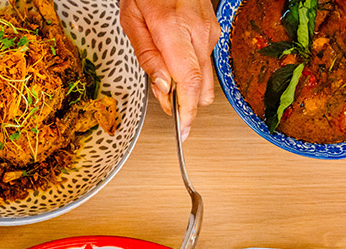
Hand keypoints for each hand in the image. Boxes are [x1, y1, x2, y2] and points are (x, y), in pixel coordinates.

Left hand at [120, 0, 218, 138]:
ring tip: (165, 70)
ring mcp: (210, 30)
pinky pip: (204, 62)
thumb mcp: (132, 21)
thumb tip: (163, 88)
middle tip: (164, 98)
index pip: (189, 81)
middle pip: (202, 86)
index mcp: (173, 28)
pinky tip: (175, 59)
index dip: (187, 111)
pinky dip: (190, 69)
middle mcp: (198, 30)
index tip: (183, 130)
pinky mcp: (214, 31)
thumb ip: (147, 58)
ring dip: (186, 84)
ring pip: (205, 77)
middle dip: (184, 102)